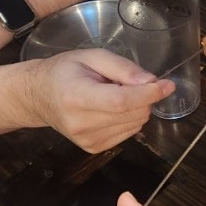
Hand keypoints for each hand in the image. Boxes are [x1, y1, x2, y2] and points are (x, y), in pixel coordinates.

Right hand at [25, 49, 174, 151]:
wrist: (37, 97)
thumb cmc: (64, 71)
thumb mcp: (91, 56)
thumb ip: (123, 67)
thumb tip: (152, 81)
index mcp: (77, 97)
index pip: (122, 101)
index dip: (149, 94)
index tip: (168, 85)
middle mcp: (82, 124)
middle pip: (133, 114)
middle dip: (143, 97)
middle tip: (126, 82)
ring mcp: (87, 140)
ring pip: (136, 124)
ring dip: (136, 108)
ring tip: (113, 94)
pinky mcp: (94, 149)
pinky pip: (129, 132)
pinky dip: (129, 119)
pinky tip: (110, 109)